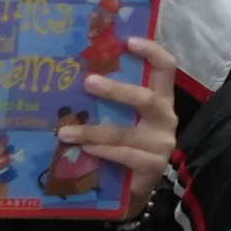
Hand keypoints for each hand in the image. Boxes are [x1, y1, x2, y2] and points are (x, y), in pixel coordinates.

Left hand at [62, 36, 185, 209]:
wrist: (133, 188)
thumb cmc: (123, 145)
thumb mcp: (121, 119)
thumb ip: (109, 103)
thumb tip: (71, 78)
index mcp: (161, 101)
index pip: (166, 69)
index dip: (152, 52)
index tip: (128, 41)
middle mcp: (166, 118)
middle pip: (146, 98)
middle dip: (116, 90)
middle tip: (87, 82)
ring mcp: (161, 143)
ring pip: (126, 132)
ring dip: (92, 130)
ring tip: (64, 131)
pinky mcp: (154, 166)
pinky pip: (125, 155)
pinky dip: (101, 151)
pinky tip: (83, 149)